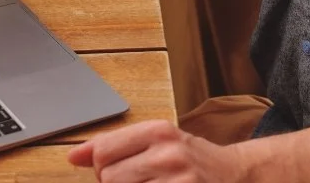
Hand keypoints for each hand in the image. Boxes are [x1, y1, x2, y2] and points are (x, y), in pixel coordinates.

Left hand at [67, 120, 250, 182]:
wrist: (236, 176)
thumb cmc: (192, 160)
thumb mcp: (158, 142)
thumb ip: (115, 146)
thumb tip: (73, 157)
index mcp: (159, 131)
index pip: (104, 151)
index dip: (101, 168)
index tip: (110, 172)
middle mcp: (168, 153)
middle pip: (110, 179)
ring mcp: (178, 181)